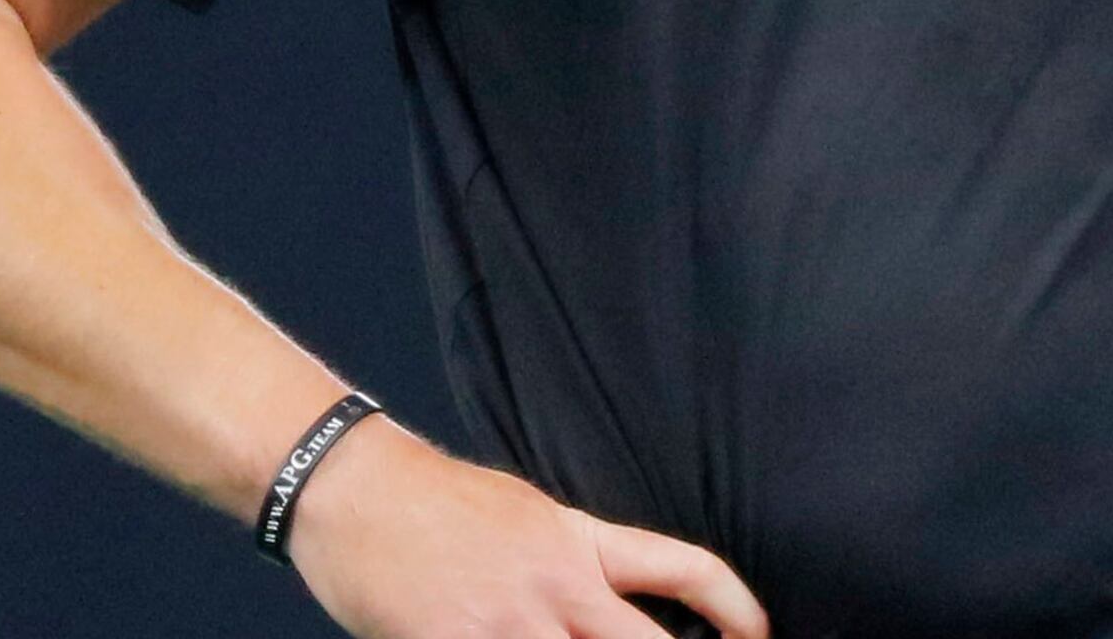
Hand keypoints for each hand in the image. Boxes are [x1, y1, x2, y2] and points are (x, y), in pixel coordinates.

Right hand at [283, 417, 771, 638]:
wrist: (353, 488)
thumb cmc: (432, 501)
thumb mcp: (525, 512)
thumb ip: (572, 559)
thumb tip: (613, 600)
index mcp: (578, 543)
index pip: (684, 571)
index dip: (737, 609)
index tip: (759, 637)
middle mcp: (557, 587)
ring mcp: (509, 625)